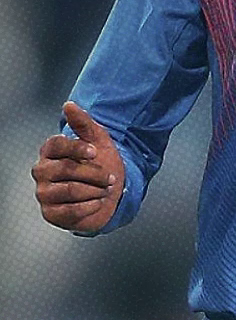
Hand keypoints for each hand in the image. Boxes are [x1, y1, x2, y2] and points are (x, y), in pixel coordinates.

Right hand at [32, 101, 125, 232]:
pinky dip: (91, 206)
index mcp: (49, 151)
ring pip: (70, 190)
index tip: (95, 152)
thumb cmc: (100, 165)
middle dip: (94, 174)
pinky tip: (98, 202)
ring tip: (104, 190)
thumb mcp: (97, 140)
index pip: (56, 145)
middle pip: (66, 169)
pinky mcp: (51, 213)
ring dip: (95, 191)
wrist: (110, 194)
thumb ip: (83, 123)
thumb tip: (69, 105)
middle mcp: (41, 171)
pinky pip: (71, 211)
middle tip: (109, 178)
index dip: (78, 148)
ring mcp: (44, 193)